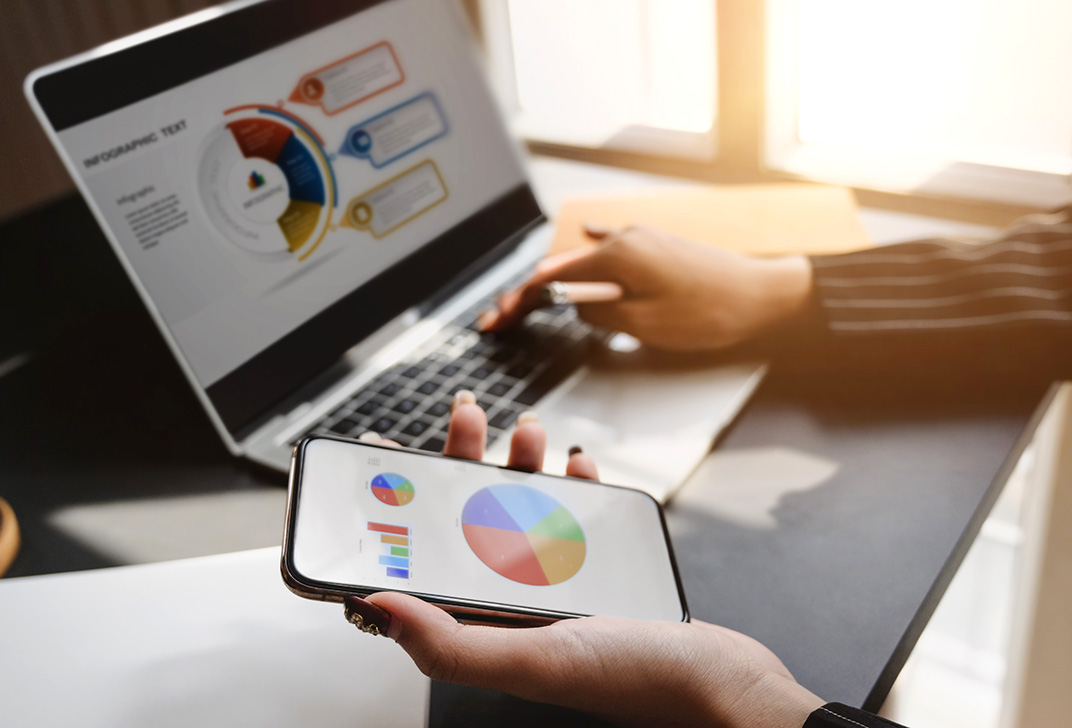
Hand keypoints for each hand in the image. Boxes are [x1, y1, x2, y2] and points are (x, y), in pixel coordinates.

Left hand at [349, 393, 823, 727]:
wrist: (726, 685)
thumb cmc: (636, 682)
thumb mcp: (533, 660)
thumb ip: (450, 642)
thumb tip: (375, 607)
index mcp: (485, 628)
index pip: (420, 560)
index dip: (398, 510)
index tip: (382, 460)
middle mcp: (514, 605)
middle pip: (469, 520)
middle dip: (463, 463)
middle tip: (468, 418)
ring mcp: (559, 585)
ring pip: (521, 510)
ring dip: (519, 464)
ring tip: (530, 432)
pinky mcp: (600, 572)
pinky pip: (575, 517)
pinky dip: (574, 484)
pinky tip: (580, 466)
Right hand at [479, 225, 813, 351]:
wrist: (765, 295)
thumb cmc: (711, 312)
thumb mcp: (645, 324)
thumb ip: (600, 313)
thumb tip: (576, 306)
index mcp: (617, 256)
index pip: (550, 280)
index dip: (518, 302)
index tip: (496, 320)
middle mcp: (625, 238)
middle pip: (561, 268)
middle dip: (527, 294)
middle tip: (499, 317)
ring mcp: (642, 239)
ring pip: (584, 259)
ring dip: (554, 280)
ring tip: (529, 299)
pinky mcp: (658, 246)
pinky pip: (611, 246)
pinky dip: (589, 255)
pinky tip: (583, 237)